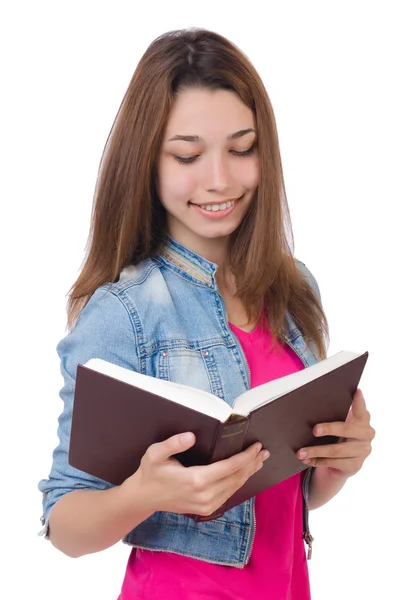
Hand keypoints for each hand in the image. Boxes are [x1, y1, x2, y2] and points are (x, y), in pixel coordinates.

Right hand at [132, 432, 269, 516]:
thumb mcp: (155, 453)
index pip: (229, 467)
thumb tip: (191, 436)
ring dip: (248, 473)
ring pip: (235, 487)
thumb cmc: (151, 472)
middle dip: (252, 463)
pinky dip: (239, 482)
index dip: (245, 456)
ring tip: (259, 460)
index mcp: (196, 480)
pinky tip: (244, 474)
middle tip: (264, 451)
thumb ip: (173, 443)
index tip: (256, 446)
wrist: (144, 497)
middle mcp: (205, 495)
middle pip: (237, 477)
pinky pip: (228, 494)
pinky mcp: (206, 509)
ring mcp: (207, 505)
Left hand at [296, 389, 374, 476]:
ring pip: (336, 451)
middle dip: (328, 429)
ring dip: (315, 451)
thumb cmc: (340, 435)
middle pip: (345, 430)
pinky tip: (306, 459)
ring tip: (300, 452)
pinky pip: (332, 463)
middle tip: (314, 430)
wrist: (344, 462)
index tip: (356, 391)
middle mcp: (366, 435)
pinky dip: (316, 461)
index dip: (359, 401)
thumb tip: (315, 403)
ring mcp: (362, 452)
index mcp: (363, 420)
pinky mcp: (354, 466)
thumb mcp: (340, 423)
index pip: (361, 409)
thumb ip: (336, 413)